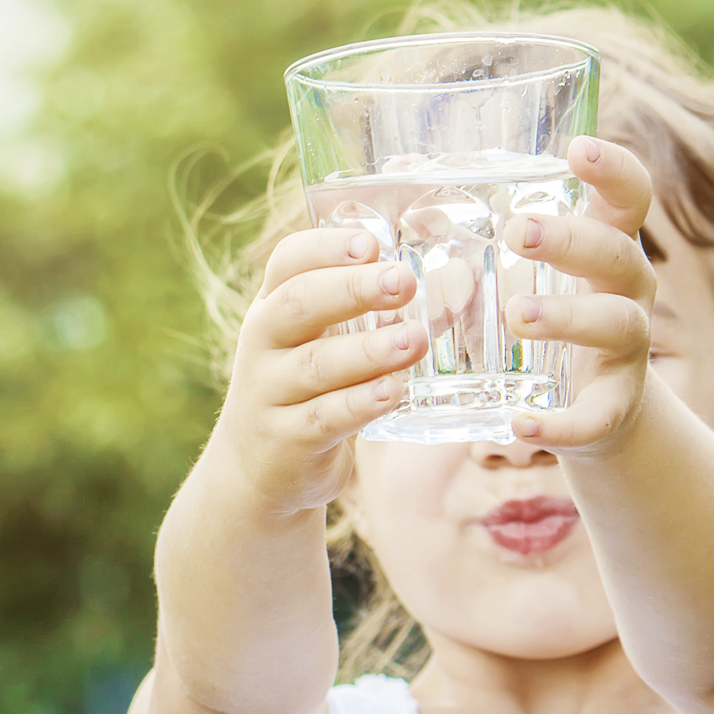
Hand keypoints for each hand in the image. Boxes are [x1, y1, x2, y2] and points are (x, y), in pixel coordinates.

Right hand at [209, 228, 428, 513]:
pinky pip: (324, 417)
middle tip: (403, 281)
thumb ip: (370, 314)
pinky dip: (359, 403)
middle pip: (300, 304)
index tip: (370, 242)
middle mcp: (263, 343)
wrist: (255, 471)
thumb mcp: (323, 344)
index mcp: (273, 307)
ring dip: (369, 350)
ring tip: (413, 339)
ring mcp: (269, 393)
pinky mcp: (286, 440)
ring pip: (317, 365)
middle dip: (353, 288)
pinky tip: (392, 392)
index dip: (326, 247)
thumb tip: (458, 283)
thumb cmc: (306, 392)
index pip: (289, 262)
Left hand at [501, 135, 654, 455]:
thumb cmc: (548, 322)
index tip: (577, 150)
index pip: (628, 198)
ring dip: (569, 316)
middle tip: (516, 232)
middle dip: (571, 239)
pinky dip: (561, 424)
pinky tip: (520, 425)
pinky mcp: (613, 409)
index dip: (613, 170)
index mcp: (605, 249)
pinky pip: (596, 416)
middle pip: (618, 254)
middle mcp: (627, 292)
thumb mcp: (522, 272)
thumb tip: (398, 165)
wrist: (593, 413)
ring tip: (518, 314)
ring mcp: (627, 352)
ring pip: (616, 325)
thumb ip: (471, 223)